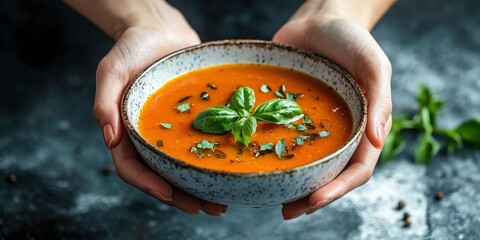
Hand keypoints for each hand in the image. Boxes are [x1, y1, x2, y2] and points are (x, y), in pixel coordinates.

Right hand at [94, 13, 226, 215]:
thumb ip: (105, 102)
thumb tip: (110, 139)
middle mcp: (149, 137)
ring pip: (183, 168)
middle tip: (203, 208)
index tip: (168, 194)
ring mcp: (171, 132)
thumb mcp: (111, 70)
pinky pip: (201, 146)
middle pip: (161, 176)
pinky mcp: (192, 122)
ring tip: (220, 204)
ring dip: (199, 187)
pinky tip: (228, 171)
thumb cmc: (131, 48)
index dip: (148, 184)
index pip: (132, 168)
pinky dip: (212, 162)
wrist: (159, 31)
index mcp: (126, 131)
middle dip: (180, 196)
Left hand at [273, 0, 392, 219]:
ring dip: (290, 186)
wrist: (320, 19)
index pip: (357, 169)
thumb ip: (380, 100)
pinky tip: (256, 169)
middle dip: (310, 198)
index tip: (314, 201)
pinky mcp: (287, 116)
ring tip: (270, 202)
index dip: (338, 189)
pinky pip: (279, 140)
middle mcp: (338, 133)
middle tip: (287, 212)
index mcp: (363, 128)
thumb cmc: (352, 40)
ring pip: (304, 164)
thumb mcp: (374, 64)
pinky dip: (270, 158)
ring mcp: (311, 127)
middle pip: (328, 175)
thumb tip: (379, 141)